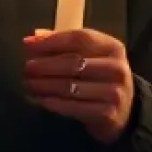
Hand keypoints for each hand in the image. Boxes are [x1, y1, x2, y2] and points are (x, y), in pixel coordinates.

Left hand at [23, 28, 135, 143]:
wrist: (125, 112)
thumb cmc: (100, 78)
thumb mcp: (91, 57)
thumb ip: (64, 44)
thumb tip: (32, 37)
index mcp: (113, 47)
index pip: (79, 38)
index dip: (51, 41)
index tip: (28, 45)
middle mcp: (116, 68)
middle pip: (72, 62)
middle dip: (44, 65)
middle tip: (26, 68)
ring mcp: (113, 91)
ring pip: (69, 86)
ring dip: (43, 85)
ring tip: (28, 84)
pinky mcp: (106, 113)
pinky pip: (71, 107)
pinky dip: (51, 103)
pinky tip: (39, 100)